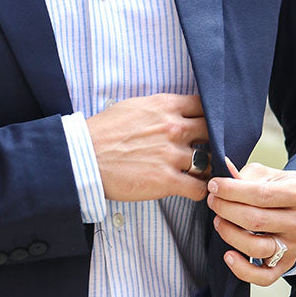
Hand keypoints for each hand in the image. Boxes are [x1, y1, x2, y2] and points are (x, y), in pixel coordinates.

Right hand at [86, 93, 209, 201]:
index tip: (205, 124)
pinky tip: (192, 188)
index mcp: (165, 106)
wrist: (84, 157)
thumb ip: (159, 109)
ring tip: (199, 172)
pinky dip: (200, 190)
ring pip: (209, 161)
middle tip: (204, 149)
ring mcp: (172, 155)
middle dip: (210, 140)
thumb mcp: (133, 107)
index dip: (207, 115)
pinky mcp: (167, 181)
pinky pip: (199, 188)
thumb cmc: (103, 132)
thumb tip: (173, 112)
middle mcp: (173, 128)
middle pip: (211, 132)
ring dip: (206, 168)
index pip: (204, 106)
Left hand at [206, 157, 295, 285]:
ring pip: (257, 247)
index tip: (214, 186)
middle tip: (213, 201)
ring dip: (229, 234)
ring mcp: (295, 246)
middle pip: (256, 220)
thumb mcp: (266, 175)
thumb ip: (244, 175)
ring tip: (218, 221)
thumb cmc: (278, 189)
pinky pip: (264, 276)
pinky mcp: (286, 264)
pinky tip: (228, 255)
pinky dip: (243, 269)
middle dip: (226, 210)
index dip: (232, 191)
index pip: (261, 195)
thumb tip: (222, 169)